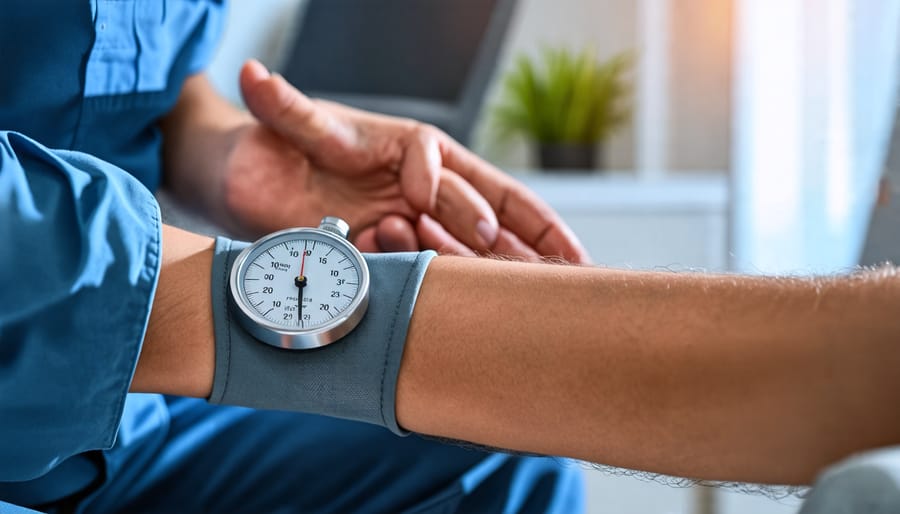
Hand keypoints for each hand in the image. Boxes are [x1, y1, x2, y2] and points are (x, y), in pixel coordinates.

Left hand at [226, 60, 589, 262]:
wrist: (256, 184)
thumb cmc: (283, 146)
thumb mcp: (294, 126)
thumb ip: (284, 107)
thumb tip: (255, 75)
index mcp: (419, 151)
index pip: (456, 174)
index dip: (461, 201)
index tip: (450, 219)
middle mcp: (429, 188)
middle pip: (489, 214)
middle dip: (520, 241)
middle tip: (544, 270)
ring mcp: (419, 224)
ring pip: (477, 248)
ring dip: (497, 267)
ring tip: (526, 295)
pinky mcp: (403, 257)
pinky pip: (446, 272)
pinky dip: (471, 284)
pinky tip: (499, 303)